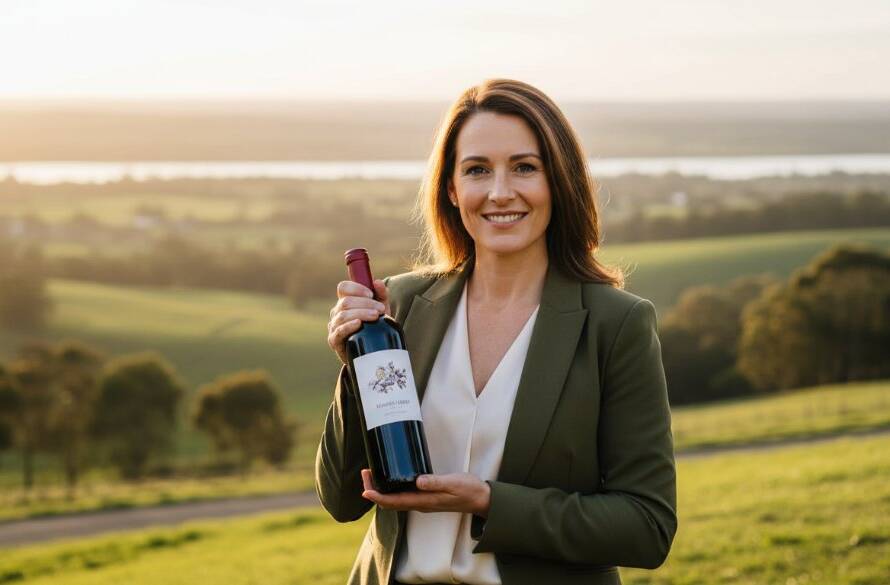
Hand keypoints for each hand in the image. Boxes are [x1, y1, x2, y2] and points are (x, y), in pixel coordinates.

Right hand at [327, 279, 390, 363]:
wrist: (372, 350)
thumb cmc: (375, 326)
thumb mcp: (381, 309)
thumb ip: (381, 295)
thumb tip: (378, 282)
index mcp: (345, 301)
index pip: (343, 288)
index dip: (356, 288)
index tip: (371, 294)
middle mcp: (337, 312)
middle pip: (346, 302)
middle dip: (365, 304)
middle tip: (380, 309)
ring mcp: (334, 325)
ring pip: (343, 315)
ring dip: (361, 313)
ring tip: (376, 316)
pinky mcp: (334, 340)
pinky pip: (339, 330)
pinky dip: (349, 326)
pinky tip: (358, 323)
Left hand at [360, 469, 490, 517]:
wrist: (480, 499)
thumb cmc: (468, 490)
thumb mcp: (453, 483)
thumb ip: (435, 482)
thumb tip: (417, 482)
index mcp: (424, 502)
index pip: (394, 502)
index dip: (377, 496)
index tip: (365, 488)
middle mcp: (420, 504)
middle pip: (390, 502)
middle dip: (374, 490)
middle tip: (365, 473)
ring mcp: (422, 502)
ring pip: (395, 499)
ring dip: (381, 489)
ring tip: (372, 474)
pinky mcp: (426, 497)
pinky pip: (403, 495)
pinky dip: (392, 488)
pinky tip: (391, 477)